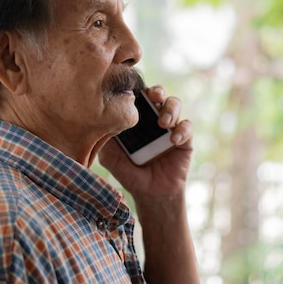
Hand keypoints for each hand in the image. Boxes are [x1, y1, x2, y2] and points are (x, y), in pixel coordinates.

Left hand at [98, 85, 192, 199]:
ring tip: (163, 123)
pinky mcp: (185, 139)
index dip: (137, 89)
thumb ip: (105, 140)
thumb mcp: (111, 157)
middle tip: (153, 96)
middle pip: (159, 93)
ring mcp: (170, 127)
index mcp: (136, 118)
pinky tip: (173, 140)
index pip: (138, 96)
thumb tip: (95, 120)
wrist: (151, 194)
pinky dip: (181, 130)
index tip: (133, 89)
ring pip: (175, 104)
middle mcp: (154, 118)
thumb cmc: (129, 173)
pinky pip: (187, 126)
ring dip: (170, 108)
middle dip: (157, 91)